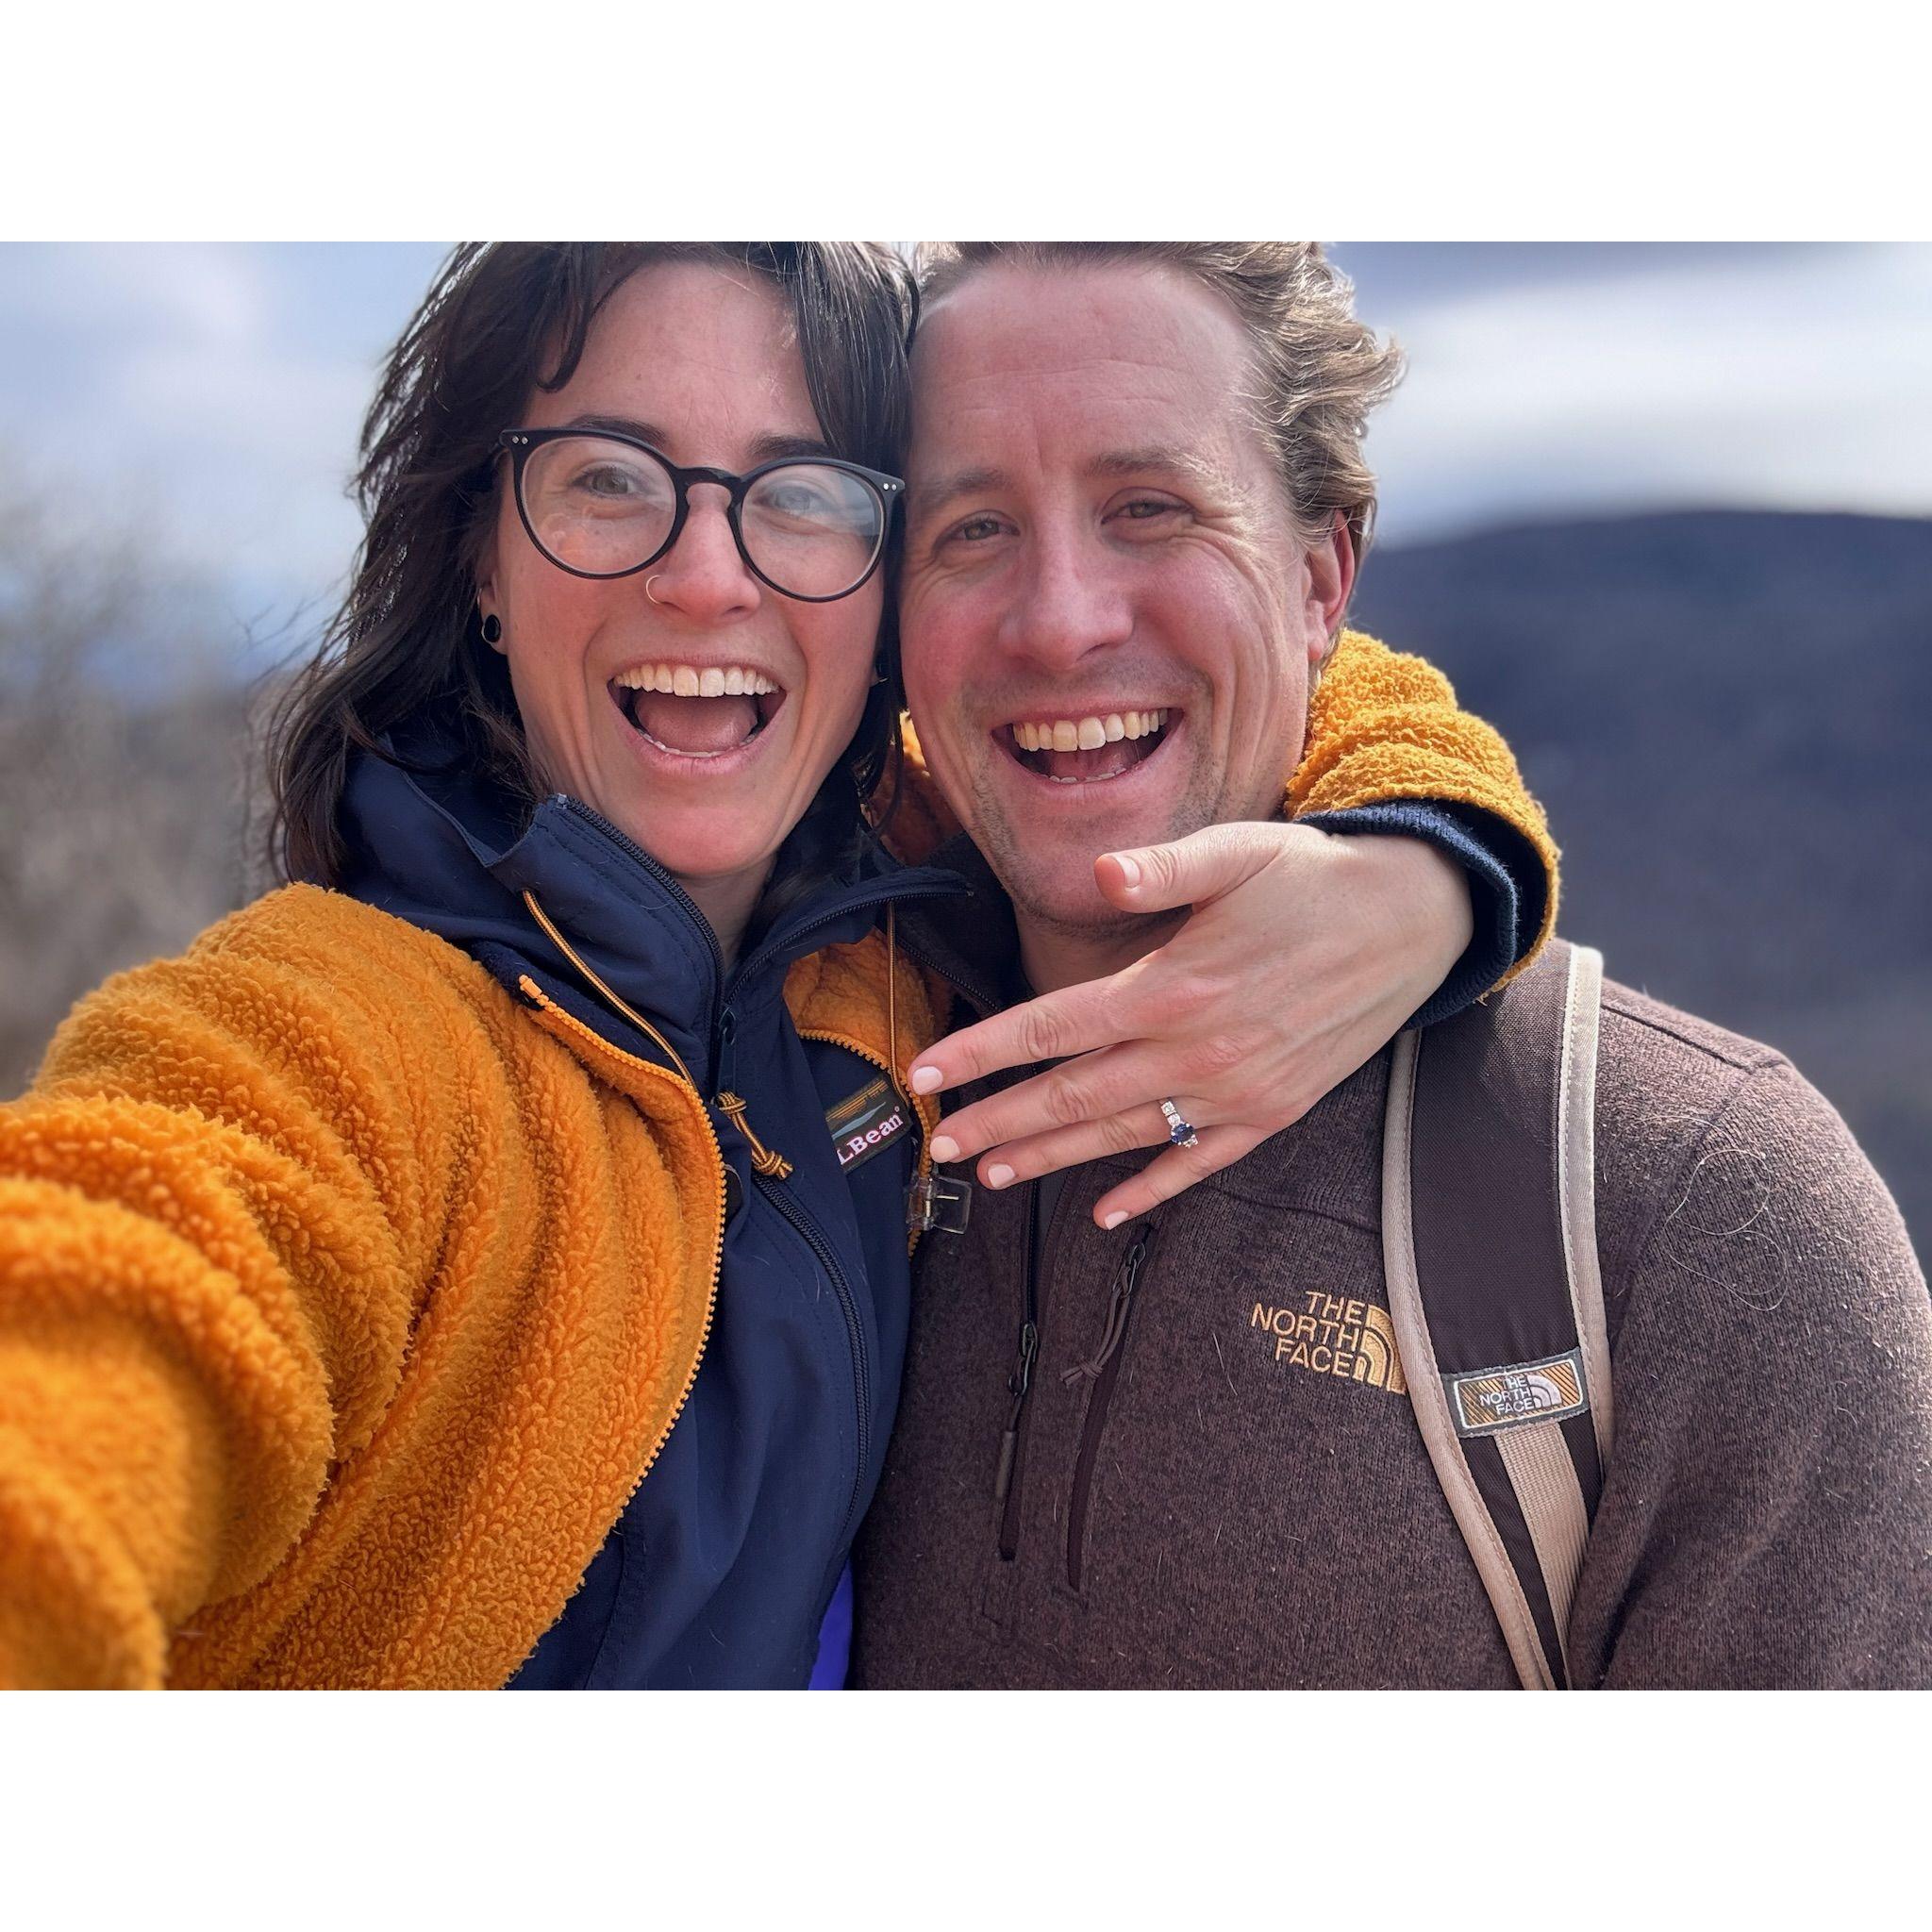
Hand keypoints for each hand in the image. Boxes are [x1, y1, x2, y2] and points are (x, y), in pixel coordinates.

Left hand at [908, 822, 1473, 1227]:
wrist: (1417, 920)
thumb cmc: (1314, 876)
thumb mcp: (1239, 850)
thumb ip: (1163, 867)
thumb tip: (1099, 873)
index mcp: (1173, 987)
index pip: (1052, 1028)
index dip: (982, 1053)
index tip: (925, 1074)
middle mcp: (1199, 1051)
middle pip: (1073, 1097)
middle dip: (998, 1120)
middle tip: (937, 1143)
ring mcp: (1237, 1092)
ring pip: (1123, 1137)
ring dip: (1052, 1159)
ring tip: (991, 1173)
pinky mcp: (1273, 1112)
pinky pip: (1199, 1164)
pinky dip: (1150, 1191)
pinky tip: (1105, 1214)